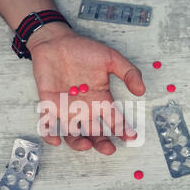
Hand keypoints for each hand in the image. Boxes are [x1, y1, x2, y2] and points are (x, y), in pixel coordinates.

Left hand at [27, 22, 145, 154]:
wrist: (56, 41)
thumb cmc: (82, 49)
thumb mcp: (110, 58)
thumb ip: (128, 72)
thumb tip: (141, 90)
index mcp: (100, 99)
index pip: (114, 120)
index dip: (123, 130)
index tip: (130, 137)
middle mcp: (84, 108)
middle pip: (95, 133)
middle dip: (102, 143)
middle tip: (109, 148)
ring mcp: (66, 108)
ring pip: (73, 133)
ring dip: (79, 142)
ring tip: (86, 144)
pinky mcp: (49, 104)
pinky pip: (48, 124)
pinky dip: (50, 134)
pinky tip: (56, 140)